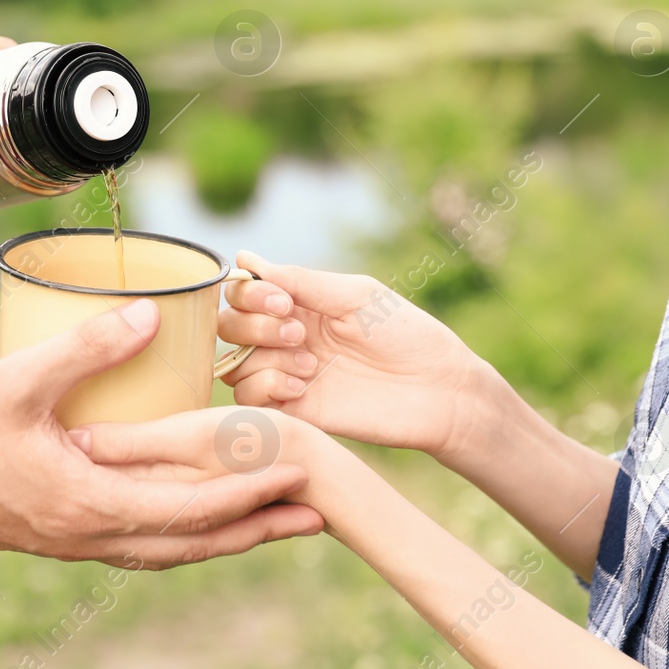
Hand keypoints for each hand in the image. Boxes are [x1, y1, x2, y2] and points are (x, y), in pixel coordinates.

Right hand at [0, 300, 323, 567]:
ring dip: (228, 536)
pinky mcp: (66, 536)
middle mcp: (93, 536)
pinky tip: (197, 517)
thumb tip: (150, 313)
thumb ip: (85, 349)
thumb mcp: (16, 383)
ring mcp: (79, 543)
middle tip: (321, 513)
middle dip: (260, 527)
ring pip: (172, 550)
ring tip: (276, 521)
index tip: (300, 468)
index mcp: (91, 505)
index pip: (192, 508)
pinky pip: (144, 544)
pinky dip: (185, 535)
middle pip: (197, 542)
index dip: (250, 490)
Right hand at [217, 251, 502, 465]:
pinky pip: (248, 399)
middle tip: (299, 334)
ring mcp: (288, 374)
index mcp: (301, 304)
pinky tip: (302, 387)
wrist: (439, 392)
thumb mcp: (355, 296)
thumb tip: (244, 257)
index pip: (243, 293)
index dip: (250, 295)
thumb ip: (300, 280)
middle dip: (255, 326)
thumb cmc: (407, 336)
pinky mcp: (294, 410)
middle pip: (229, 327)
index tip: (284, 302)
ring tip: (310, 366)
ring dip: (264, 359)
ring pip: (234, 364)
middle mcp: (287, 338)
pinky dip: (265, 388)